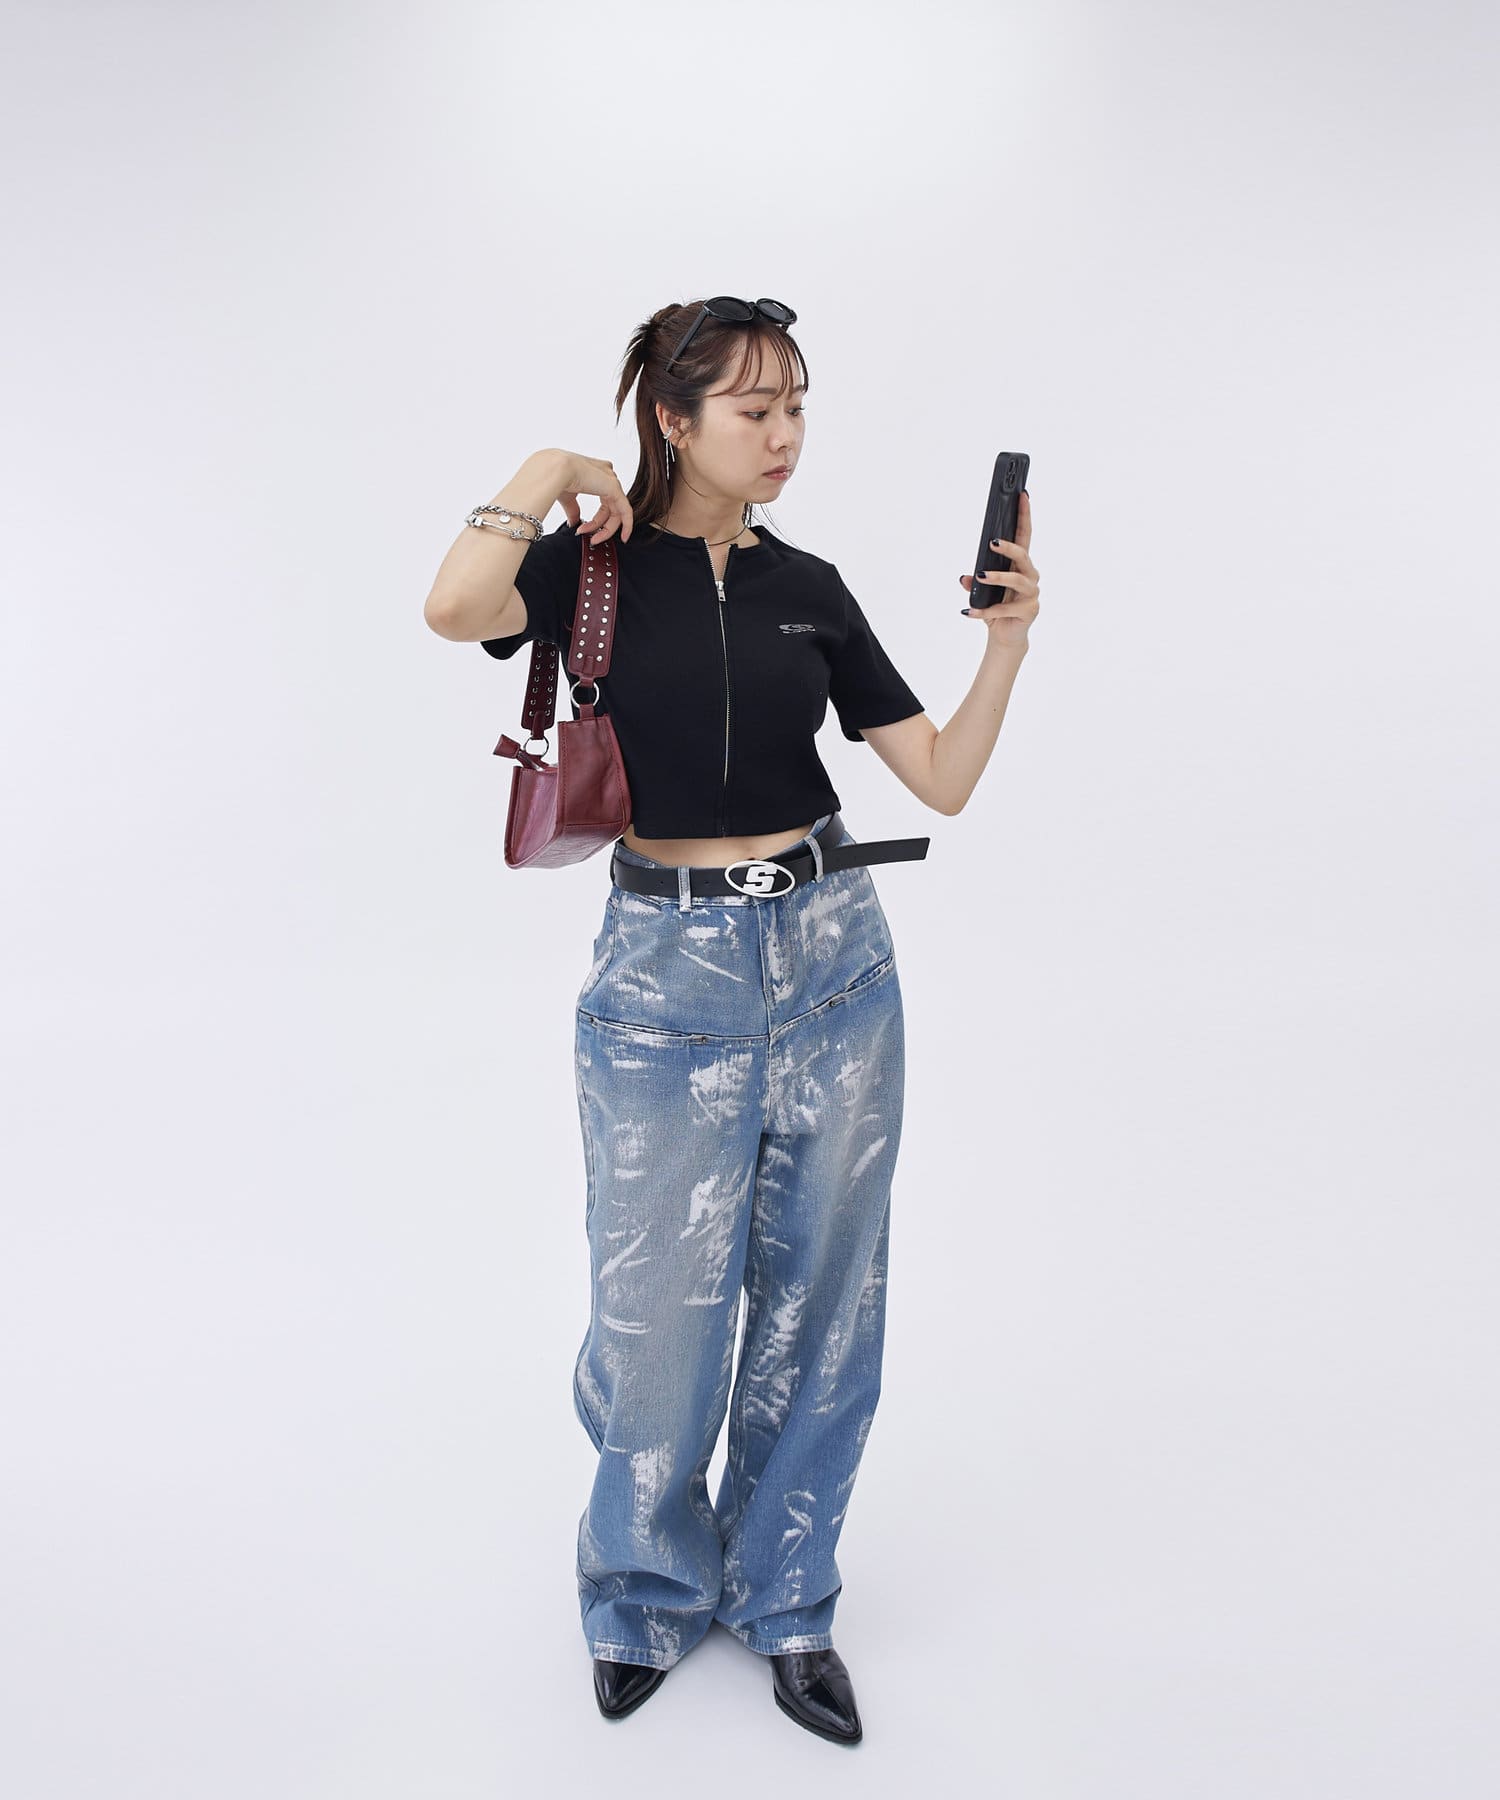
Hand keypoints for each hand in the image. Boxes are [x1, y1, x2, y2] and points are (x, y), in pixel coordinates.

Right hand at [546, 448, 634, 543]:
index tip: (586, 530)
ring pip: (617, 512)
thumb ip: (574, 509)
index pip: (604, 501)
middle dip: (600, 526)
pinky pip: (626, 511)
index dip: (597, 520)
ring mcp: (612, 481)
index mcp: (596, 474)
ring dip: (606, 529)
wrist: (556, 470)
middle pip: (611, 508)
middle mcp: (606, 476)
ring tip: (593, 539)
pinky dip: (627, 525)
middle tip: (591, 538)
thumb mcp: (568, 497)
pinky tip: (624, 537)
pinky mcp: (615, 488)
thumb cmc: (557, 476)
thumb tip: (574, 523)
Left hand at [960, 490, 1038, 646]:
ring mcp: (1032, 593)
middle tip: (991, 542)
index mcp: (1021, 565)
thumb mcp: (982, 592)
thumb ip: (975, 582)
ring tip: (979, 576)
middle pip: (1023, 555)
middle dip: (1008, 547)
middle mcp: (1030, 576)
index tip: (1023, 495)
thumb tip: (964, 578)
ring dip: (997, 578)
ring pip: (1016, 580)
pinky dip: (984, 611)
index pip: (1024, 535)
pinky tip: (969, 612)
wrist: (1005, 636)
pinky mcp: (1029, 610)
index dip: (1024, 515)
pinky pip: (1004, 608)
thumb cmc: (996, 607)